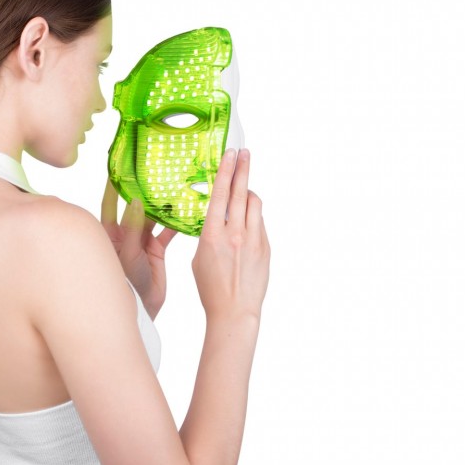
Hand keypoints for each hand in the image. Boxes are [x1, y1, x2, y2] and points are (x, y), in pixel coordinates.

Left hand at [101, 179, 179, 320]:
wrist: (139, 310)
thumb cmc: (124, 284)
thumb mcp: (127, 254)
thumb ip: (133, 228)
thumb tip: (136, 201)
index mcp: (110, 234)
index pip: (109, 204)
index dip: (113, 186)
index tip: (118, 167)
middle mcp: (124, 234)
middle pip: (133, 207)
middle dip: (141, 191)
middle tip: (151, 171)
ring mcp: (140, 241)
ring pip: (152, 218)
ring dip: (161, 206)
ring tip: (172, 187)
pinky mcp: (155, 250)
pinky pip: (166, 232)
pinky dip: (175, 223)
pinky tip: (185, 212)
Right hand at [191, 147, 269, 319]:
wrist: (234, 311)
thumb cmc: (211, 288)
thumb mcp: (199, 257)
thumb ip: (208, 234)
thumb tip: (217, 219)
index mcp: (212, 235)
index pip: (221, 194)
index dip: (226, 171)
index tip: (230, 154)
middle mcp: (235, 234)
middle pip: (242, 192)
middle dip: (243, 169)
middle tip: (245, 153)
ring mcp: (253, 240)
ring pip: (255, 204)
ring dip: (249, 193)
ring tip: (244, 188)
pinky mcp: (265, 248)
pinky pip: (259, 223)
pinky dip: (252, 217)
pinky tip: (245, 222)